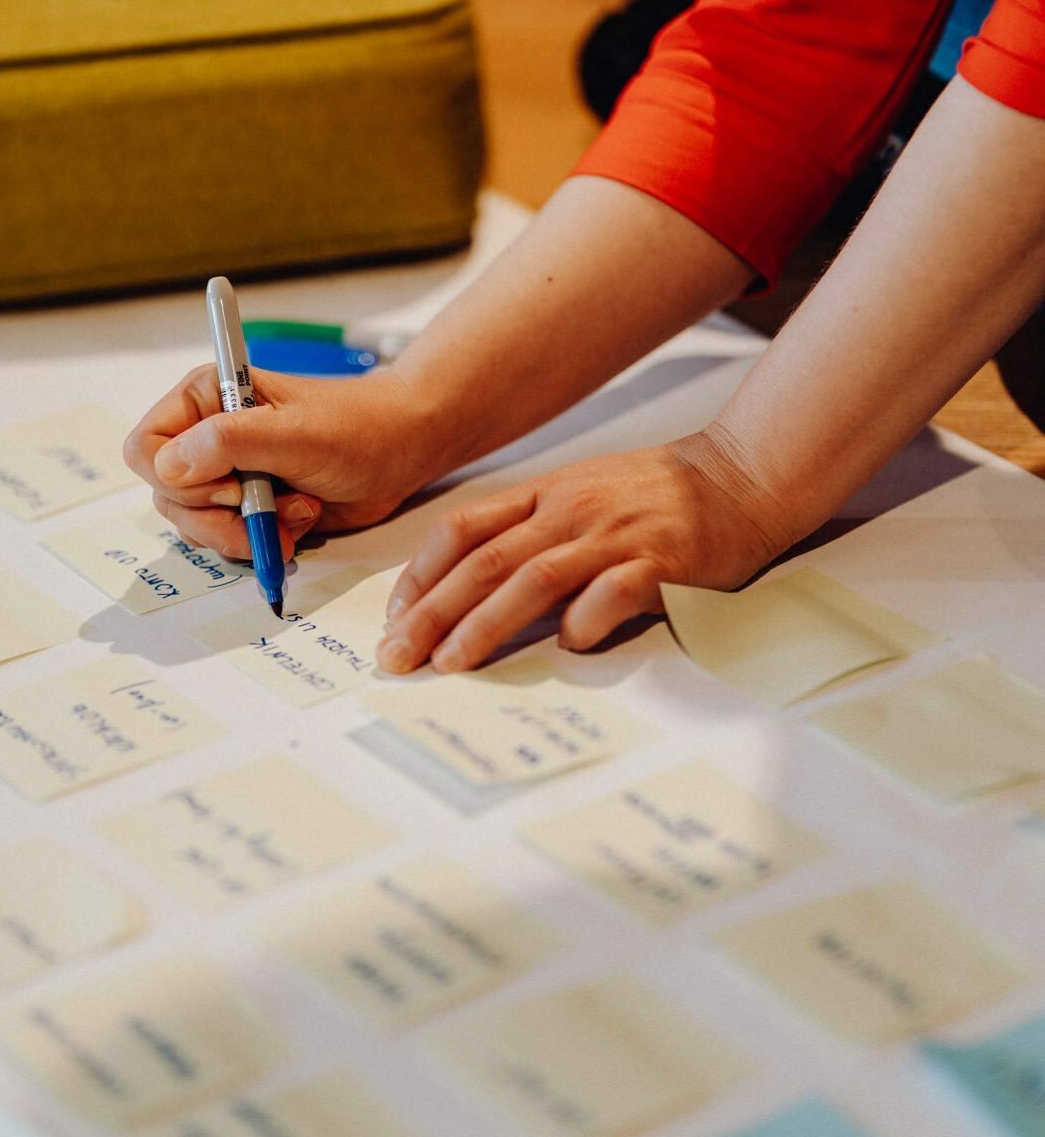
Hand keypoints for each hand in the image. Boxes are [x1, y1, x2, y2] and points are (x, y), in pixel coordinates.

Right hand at [123, 364, 437, 562]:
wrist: (401, 452)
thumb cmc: (356, 427)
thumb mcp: (295, 433)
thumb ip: (231, 443)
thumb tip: (169, 466)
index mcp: (205, 399)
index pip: (145, 448)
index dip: (177, 479)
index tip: (229, 485)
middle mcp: (206, 436)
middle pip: (167, 497)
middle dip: (219, 517)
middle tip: (267, 508)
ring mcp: (225, 474)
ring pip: (196, 526)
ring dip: (246, 531)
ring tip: (298, 510)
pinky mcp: (247, 507)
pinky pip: (227, 541)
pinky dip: (263, 541)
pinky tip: (300, 522)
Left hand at [376, 428, 792, 672]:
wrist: (742, 474)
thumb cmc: (658, 494)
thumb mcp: (581, 494)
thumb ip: (531, 530)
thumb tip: (470, 585)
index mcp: (546, 494)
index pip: (464, 528)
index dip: (421, 573)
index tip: (395, 616)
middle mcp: (570, 511)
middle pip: (484, 562)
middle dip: (432, 612)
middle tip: (398, 655)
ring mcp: (614, 537)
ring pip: (533, 579)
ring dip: (485, 623)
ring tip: (451, 662)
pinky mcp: (661, 562)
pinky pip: (613, 594)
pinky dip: (584, 622)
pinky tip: (566, 646)